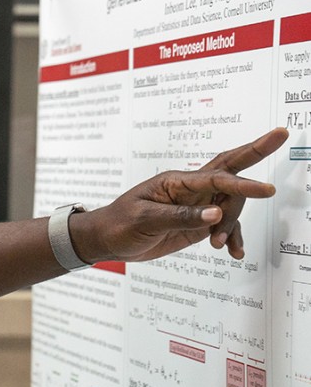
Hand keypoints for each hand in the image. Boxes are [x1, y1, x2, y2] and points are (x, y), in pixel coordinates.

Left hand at [73, 127, 286, 262]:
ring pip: (230, 206)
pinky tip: (234, 252)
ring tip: (219, 246)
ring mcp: (196, 205)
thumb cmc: (119, 224)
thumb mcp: (145, 220)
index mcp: (175, 182)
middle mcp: (189, 189)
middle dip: (256, 151)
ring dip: (231, 226)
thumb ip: (180, 217)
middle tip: (280, 135)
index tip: (265, 189)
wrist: (106, 240)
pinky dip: (231, 238)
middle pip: (229, 169)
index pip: (216, 179)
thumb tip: (214, 215)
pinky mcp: (197, 222)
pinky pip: (223, 226)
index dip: (242, 184)